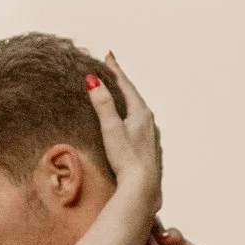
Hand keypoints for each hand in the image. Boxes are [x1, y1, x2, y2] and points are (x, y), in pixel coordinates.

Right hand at [88, 54, 162, 228]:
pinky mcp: (150, 151)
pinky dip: (132, 117)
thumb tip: (93, 80)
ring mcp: (152, 137)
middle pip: (133, 97)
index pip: (126, 85)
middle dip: (121, 83)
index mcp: (141, 113)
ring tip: (120, 94)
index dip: (115, 70)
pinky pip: (140, 126)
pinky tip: (131, 125)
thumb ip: (103, 104)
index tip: (108, 55)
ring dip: (128, 100)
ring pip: (139, 112)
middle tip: (112, 70)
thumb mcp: (111, 129)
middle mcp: (150, 123)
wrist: (144, 189)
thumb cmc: (127, 159)